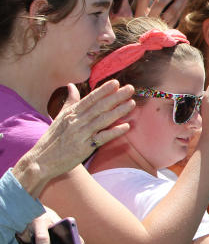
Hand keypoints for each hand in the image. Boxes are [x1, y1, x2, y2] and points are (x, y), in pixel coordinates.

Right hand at [13, 82, 134, 194]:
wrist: (42, 160)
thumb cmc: (53, 138)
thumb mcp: (60, 117)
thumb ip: (70, 101)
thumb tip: (71, 85)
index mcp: (71, 113)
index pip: (90, 99)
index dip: (103, 90)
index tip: (116, 82)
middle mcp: (76, 122)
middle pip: (99, 107)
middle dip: (115, 97)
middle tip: (130, 88)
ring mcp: (81, 134)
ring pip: (102, 120)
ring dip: (118, 111)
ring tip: (131, 103)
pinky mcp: (84, 147)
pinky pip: (102, 138)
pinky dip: (114, 132)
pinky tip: (126, 126)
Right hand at [135, 0, 188, 26]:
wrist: (147, 46)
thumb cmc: (146, 25)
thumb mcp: (145, 13)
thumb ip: (152, 2)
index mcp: (138, 13)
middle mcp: (147, 20)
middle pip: (161, 3)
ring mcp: (157, 26)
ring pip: (171, 11)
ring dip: (180, 0)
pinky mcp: (166, 30)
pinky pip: (175, 18)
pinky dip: (181, 8)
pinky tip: (184, 2)